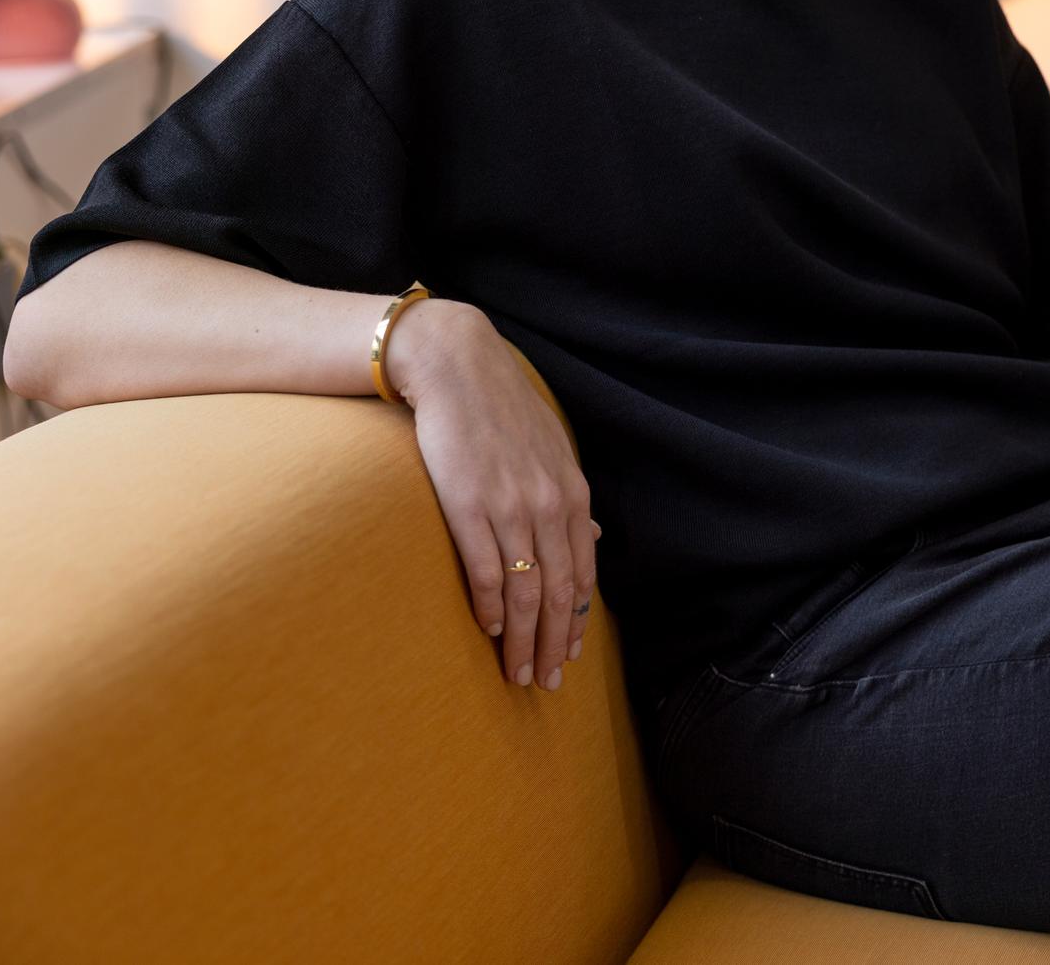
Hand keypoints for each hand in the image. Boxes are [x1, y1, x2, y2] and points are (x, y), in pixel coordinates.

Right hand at [386, 298, 601, 693]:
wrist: (457, 367)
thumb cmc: (501, 409)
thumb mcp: (550, 450)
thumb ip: (569, 498)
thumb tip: (592, 539)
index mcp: (570, 492)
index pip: (582, 574)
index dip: (575, 621)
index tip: (569, 656)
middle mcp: (548, 503)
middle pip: (557, 592)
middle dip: (554, 644)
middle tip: (547, 683)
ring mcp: (509, 505)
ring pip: (524, 591)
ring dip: (523, 640)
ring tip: (517, 673)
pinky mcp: (468, 504)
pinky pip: (485, 570)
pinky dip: (489, 606)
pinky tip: (489, 628)